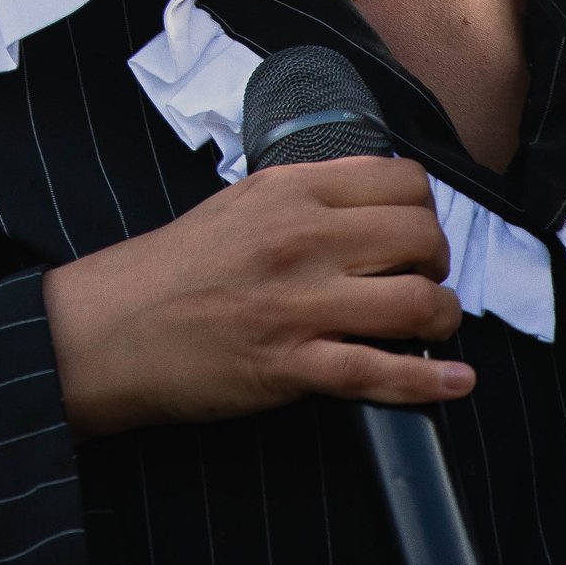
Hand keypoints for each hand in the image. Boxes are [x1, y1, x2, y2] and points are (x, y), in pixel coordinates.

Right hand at [41, 154, 471, 440]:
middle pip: (422, 238)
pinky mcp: (291, 364)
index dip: (423, 210)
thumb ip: (303, 196)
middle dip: (437, 264)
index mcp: (289, 190)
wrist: (110, 329)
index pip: (402, 181)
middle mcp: (301, 238)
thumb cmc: (170, 270)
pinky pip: (380, 374)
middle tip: (421, 280)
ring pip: (416, 303)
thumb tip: (367, 203)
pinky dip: (429, 383)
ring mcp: (298, 303)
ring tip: (429, 327)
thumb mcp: (238, 204)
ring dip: (439, 319)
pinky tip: (455, 381)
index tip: (414, 232)